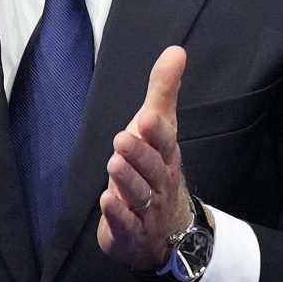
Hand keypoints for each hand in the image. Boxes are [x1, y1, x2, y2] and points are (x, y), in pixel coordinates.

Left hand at [96, 44, 191, 271]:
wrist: (167, 230)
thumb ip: (163, 91)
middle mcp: (159, 181)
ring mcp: (146, 208)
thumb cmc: (156, 169)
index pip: (165, 142)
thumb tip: (176, 51)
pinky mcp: (130, 230)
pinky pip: (126, 223)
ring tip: (114, 164)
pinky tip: (107, 202)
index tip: (147, 117)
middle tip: (122, 139)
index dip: (157, 132)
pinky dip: (117, 214)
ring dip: (127, 181)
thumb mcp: (159, 129)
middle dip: (139, 155)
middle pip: (152, 168)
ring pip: (139, 194)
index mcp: (166, 156)